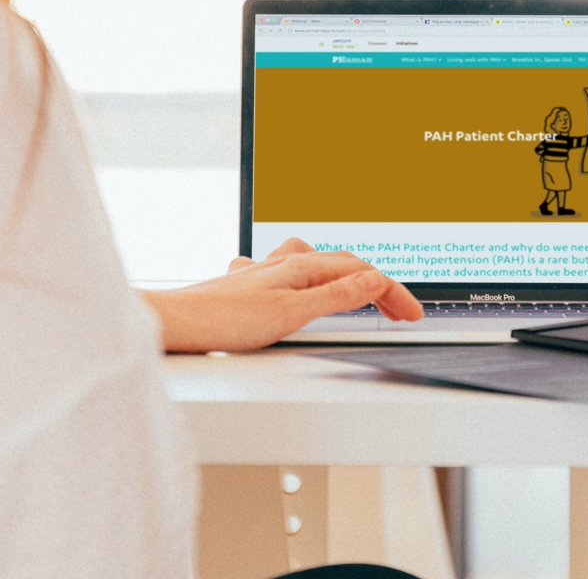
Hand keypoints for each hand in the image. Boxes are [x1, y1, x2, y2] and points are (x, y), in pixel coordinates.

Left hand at [140, 238, 423, 352]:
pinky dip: (310, 283)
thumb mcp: (291, 313)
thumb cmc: (222, 320)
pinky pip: (290, 275)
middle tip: (399, 311)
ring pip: (316, 265)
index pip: (361, 273)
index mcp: (301, 265)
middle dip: (377, 285)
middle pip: (343, 265)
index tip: (412, 313)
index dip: (392, 293)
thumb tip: (375, 279)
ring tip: (361, 292)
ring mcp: (265, 273)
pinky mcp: (249, 289)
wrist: (175, 324)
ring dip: (345, 277)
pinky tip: (299, 291)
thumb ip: (336, 296)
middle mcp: (284, 263)